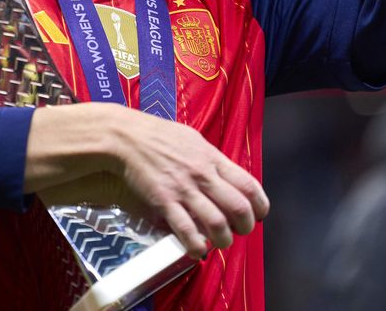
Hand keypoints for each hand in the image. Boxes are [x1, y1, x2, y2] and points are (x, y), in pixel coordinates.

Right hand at [105, 108, 268, 258]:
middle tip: (239, 230)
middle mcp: (203, 175)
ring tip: (220, 242)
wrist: (125, 137)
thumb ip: (211, 159)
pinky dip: (196, 245)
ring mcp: (184, 189)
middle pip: (239, 208)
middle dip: (245, 226)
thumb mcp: (193, 139)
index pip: (249, 185)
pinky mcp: (164, 201)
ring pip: (217, 223)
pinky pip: (186, 230)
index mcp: (212, 158)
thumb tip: (224, 174)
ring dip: (223, 239)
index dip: (259, 206)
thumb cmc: (157, 135)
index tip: (257, 215)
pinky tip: (198, 249)